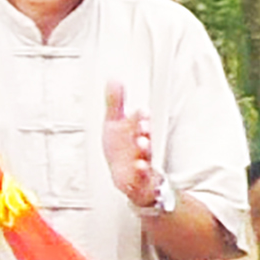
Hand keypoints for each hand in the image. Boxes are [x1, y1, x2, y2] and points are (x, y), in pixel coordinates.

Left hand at [102, 89, 169, 218]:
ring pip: (145, 155)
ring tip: (142, 143)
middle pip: (145, 137)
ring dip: (144, 149)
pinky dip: (142, 172)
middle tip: (143, 126)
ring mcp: (142, 163)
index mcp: (136, 132)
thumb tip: (114, 80)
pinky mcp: (139, 179)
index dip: (140, 117)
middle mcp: (141, 147)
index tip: (141, 111)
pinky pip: (142, 176)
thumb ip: (115, 103)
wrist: (127, 177)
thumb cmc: (122, 149)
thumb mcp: (115, 123)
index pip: (140, 122)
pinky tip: (139, 167)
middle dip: (144, 131)